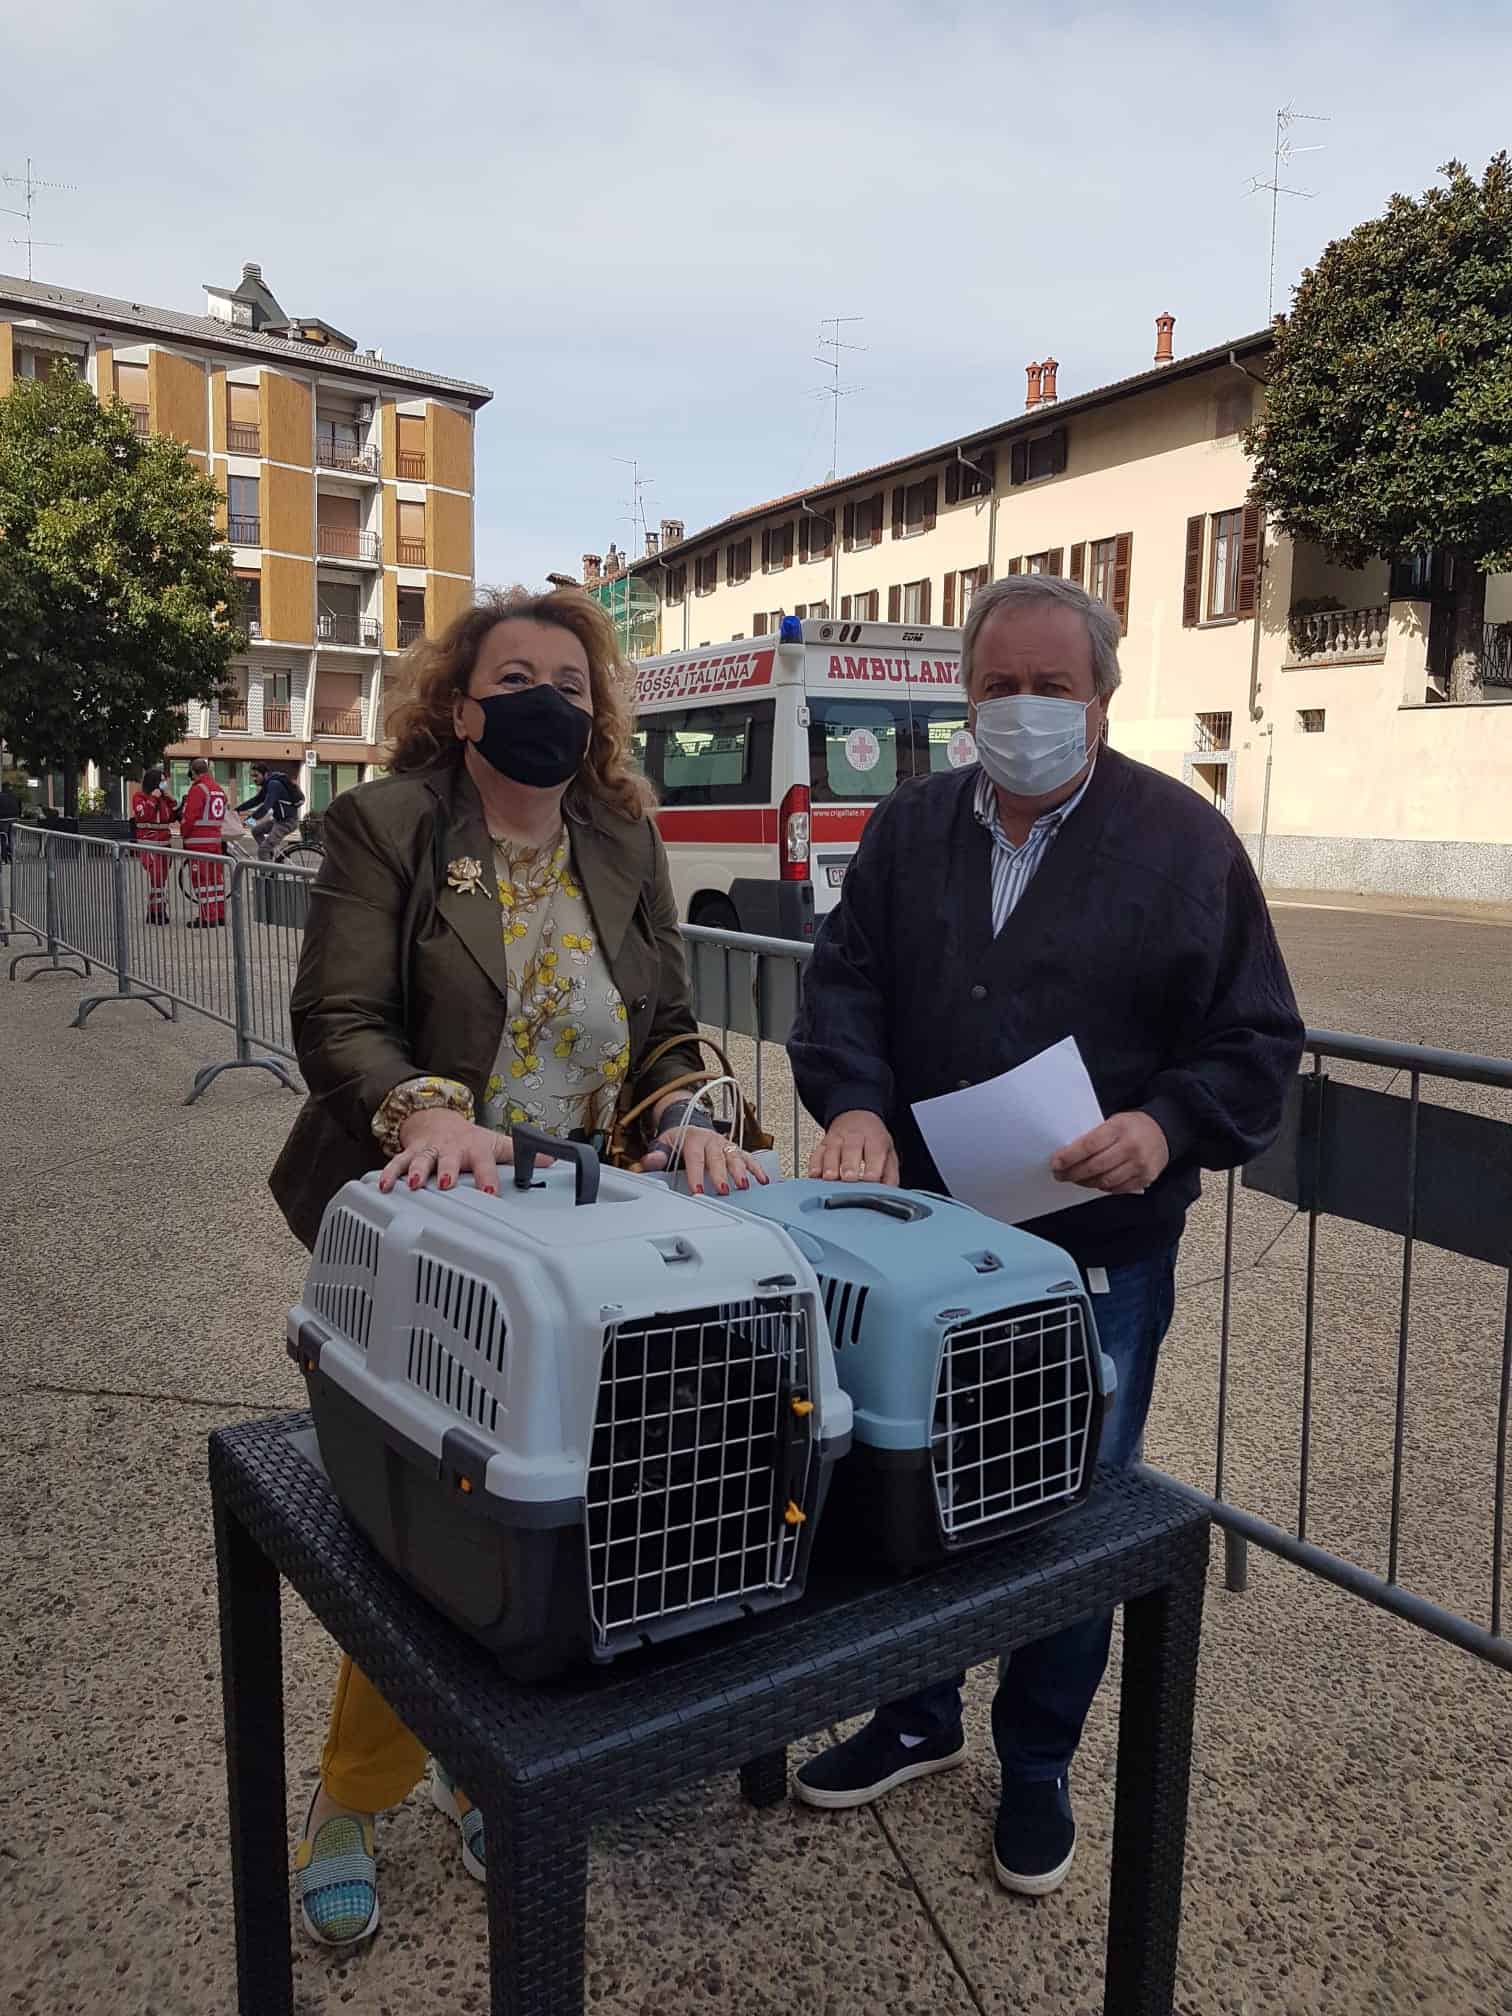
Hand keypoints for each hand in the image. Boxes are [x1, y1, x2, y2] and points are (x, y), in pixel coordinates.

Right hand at [379, 1109, 546, 1195]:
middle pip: (448, 1159)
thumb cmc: (470, 1138)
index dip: (487, 1177)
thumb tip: (551, 1159)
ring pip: (421, 1161)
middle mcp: (451, 1149)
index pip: (483, 1163)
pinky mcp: (410, 1154)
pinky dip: (389, 1174)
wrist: (438, 1119)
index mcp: (474, 1149)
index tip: (489, 1191)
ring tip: (413, 1184)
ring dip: (416, 1172)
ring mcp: (429, 1152)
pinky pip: (396, 1163)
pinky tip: (384, 1186)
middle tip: (446, 1182)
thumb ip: (521, 1153)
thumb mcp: (497, 1143)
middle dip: (446, 1170)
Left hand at [641, 1124, 768, 1196]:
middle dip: (721, 1175)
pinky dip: (756, 1168)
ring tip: (744, 1186)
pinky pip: (748, 1158)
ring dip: (741, 1171)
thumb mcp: (662, 1144)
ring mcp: (725, 1144)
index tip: (698, 1190)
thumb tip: (652, 1160)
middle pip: (717, 1158)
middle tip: (724, 1191)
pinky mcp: (735, 1149)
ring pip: (735, 1157)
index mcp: (693, 1138)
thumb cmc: (677, 1140)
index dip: (696, 1174)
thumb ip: (657, 1154)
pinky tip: (763, 1180)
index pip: (695, 1157)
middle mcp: (711, 1140)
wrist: (690, 1126)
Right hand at [808, 1110, 898, 1185]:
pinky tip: (815, 1175)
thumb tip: (890, 1193)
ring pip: (832, 1150)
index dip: (873, 1166)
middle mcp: (854, 1136)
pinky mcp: (823, 1144)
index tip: (871, 1179)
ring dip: (830, 1165)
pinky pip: (816, 1153)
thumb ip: (890, 1174)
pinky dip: (815, 1164)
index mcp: (874, 1138)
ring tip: (831, 1177)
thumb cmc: (873, 1139)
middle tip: (849, 1177)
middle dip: (849, 1164)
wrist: (856, 1117)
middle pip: (851, 1149)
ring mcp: (837, 1139)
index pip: (875, 1151)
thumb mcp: (888, 1152)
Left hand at [1050, 1112, 1169, 1195]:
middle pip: (1095, 1166)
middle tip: (1060, 1174)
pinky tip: (1093, 1182)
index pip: (1089, 1145)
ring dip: (1085, 1182)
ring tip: (1075, 1179)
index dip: (1070, 1156)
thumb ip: (1095, 1136)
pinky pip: (1117, 1188)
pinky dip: (1102, 1187)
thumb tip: (1068, 1154)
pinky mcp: (1145, 1178)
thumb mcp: (1114, 1121)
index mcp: (1119, 1128)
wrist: (1164, 1131)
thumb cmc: (1131, 1126)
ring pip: (1105, 1180)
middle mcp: (1131, 1147)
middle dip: (1073, 1172)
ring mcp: (1140, 1165)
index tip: (1056, 1162)